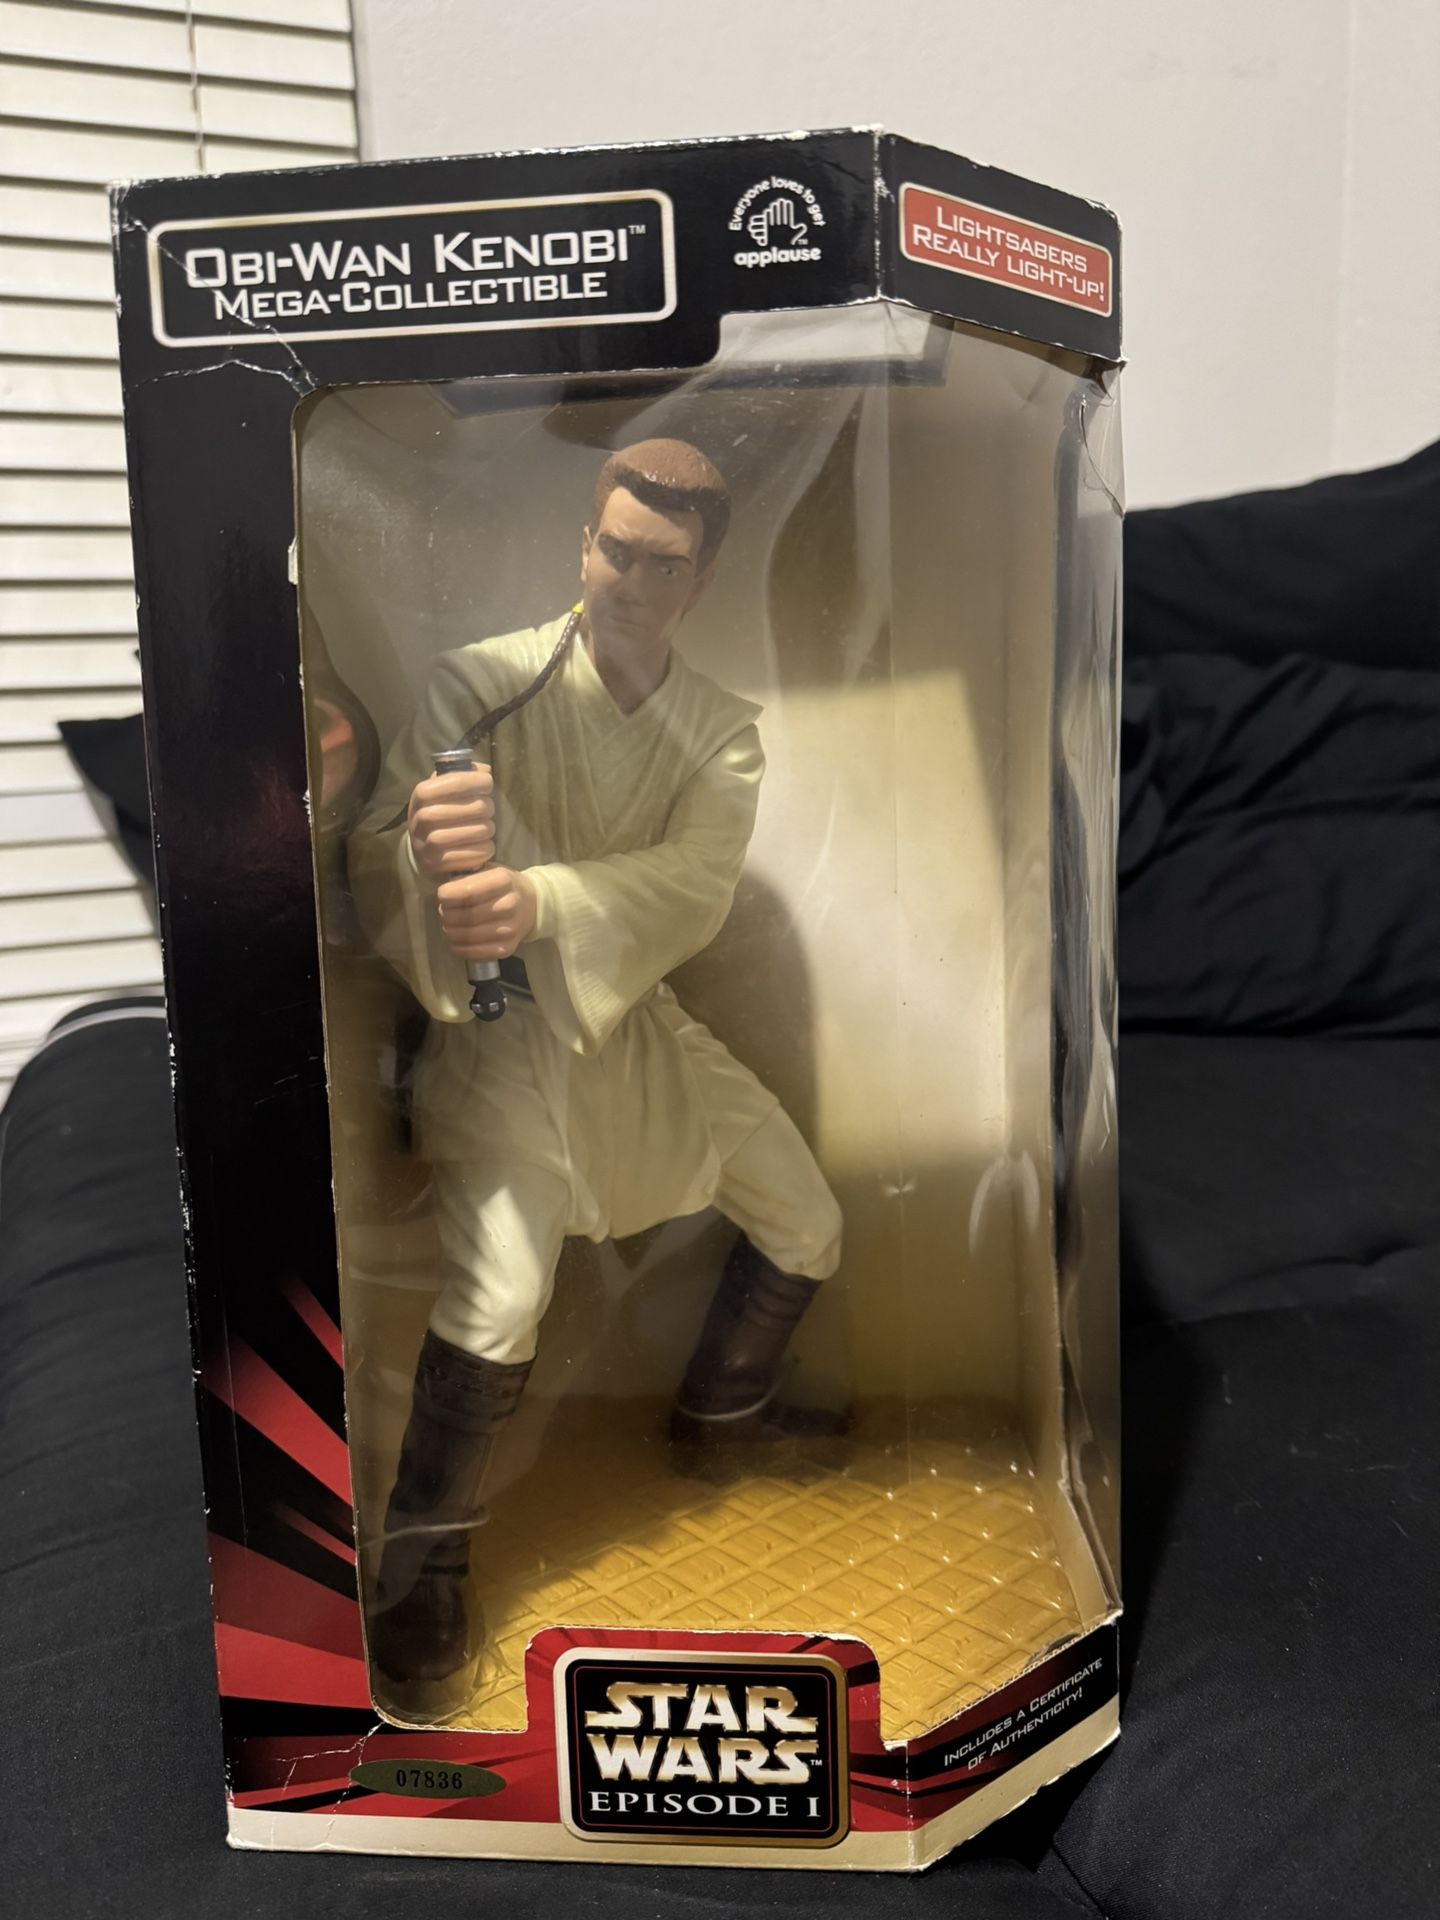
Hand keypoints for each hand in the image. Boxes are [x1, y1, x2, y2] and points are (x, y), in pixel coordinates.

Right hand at [408, 766, 493, 883]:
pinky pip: (474, 854)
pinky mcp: (438, 865)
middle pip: (473, 807)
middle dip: (487, 807)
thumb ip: (462, 776)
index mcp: (421, 795)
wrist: (421, 853)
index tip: (487, 783)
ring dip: (487, 829)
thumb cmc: (440, 815)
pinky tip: (483, 845)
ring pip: (476, 832)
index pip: (453, 781)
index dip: (474, 780)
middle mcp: (421, 819)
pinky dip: (484, 849)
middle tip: (487, 809)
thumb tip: (485, 770)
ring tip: (486, 828)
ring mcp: (427, 844)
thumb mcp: (443, 792)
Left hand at [437, 866, 536, 962]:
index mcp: (503, 881)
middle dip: (446, 914)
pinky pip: (473, 953)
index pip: (467, 892)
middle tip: (444, 911)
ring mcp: (509, 929)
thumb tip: (446, 894)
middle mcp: (509, 905)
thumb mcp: (488, 871)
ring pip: (466, 936)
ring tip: (450, 925)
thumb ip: (466, 878)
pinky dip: (459, 948)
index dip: (447, 896)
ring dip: (450, 931)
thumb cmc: (502, 886)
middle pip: (465, 915)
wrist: (530, 904)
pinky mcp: (506, 948)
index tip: (442, 896)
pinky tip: (457, 940)